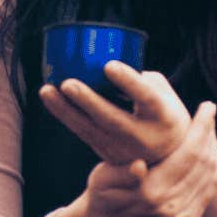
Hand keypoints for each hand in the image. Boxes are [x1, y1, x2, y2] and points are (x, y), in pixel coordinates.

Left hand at [40, 62, 191, 163]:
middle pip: (113, 120)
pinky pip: (83, 133)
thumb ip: (138, 77)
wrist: (169, 155)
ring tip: (47, 90)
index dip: (128, 82)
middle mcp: (144, 137)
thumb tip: (105, 60)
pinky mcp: (107, 154)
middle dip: (88, 101)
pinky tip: (51, 98)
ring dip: (66, 110)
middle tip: (67, 83)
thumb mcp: (162, 92)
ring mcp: (124, 150)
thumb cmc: (163, 111)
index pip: (146, 98)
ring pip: (91, 131)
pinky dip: (65, 115)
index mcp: (164, 116)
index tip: (109, 65)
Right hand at [52, 102, 216, 216]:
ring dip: (214, 147)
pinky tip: (211, 150)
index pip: (188, 155)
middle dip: (210, 133)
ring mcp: (181, 214)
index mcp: (151, 193)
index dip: (201, 129)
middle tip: (210, 110)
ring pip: (210, 175)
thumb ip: (122, 174)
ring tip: (209, 126)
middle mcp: (171, 205)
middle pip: (204, 163)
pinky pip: (210, 188)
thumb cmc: (102, 194)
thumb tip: (138, 166)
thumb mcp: (103, 179)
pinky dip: (215, 167)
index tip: (207, 107)